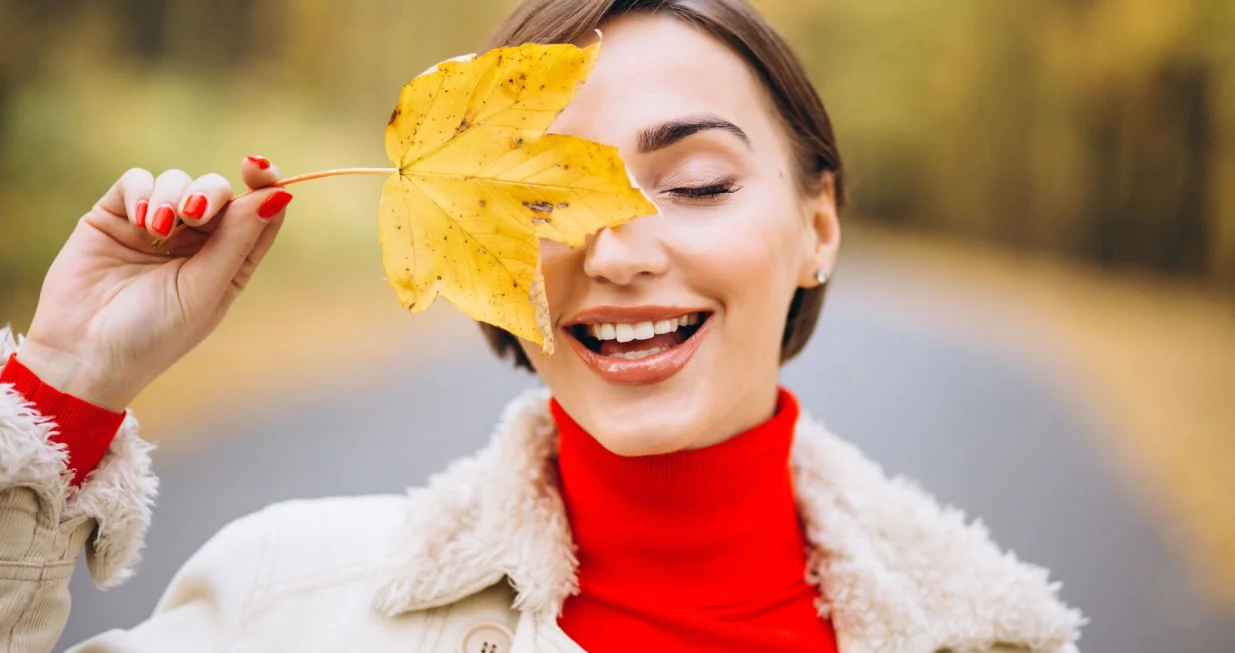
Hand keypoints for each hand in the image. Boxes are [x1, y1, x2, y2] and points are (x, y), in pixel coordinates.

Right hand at [17, 156, 293, 411]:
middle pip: (218, 190)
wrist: (84, 353)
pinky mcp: (115, 216)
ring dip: (173, 196)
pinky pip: (137, 181)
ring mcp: (156, 226)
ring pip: (178, 180)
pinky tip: (140, 221)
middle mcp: (196, 241)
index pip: (258, 212)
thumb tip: (278, 195)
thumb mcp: (205, 288)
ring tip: (158, 229)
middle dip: (210, 193)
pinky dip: (142, 193)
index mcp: (229, 261)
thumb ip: (238, 239)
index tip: (260, 169)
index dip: (265, 183)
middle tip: (195, 213)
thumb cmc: (154, 333)